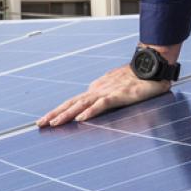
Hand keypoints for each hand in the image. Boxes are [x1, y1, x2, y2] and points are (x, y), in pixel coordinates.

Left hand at [37, 64, 171, 127]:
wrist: (151, 66)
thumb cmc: (137, 78)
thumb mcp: (117, 90)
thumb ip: (105, 98)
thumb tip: (93, 106)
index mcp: (96, 89)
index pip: (73, 102)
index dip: (59, 111)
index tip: (47, 120)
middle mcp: (97, 90)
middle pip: (71, 103)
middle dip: (54, 114)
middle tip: (39, 124)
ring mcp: (107, 91)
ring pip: (82, 104)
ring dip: (66, 114)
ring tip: (53, 123)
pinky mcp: (119, 94)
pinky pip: (102, 104)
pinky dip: (90, 111)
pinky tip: (80, 118)